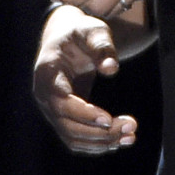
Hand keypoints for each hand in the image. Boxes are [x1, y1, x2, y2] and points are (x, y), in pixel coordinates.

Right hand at [32, 4, 135, 153]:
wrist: (66, 39)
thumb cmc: (80, 33)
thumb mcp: (93, 31)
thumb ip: (102, 46)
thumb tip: (111, 69)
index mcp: (47, 71)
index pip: (61, 101)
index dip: (84, 113)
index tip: (109, 119)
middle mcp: (44, 95)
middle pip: (67, 125)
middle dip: (99, 132)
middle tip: (131, 127)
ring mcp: (50, 109)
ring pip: (72, 137)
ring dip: (101, 142)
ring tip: (130, 136)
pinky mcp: (61, 117)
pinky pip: (76, 139)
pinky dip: (97, 143)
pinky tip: (120, 140)